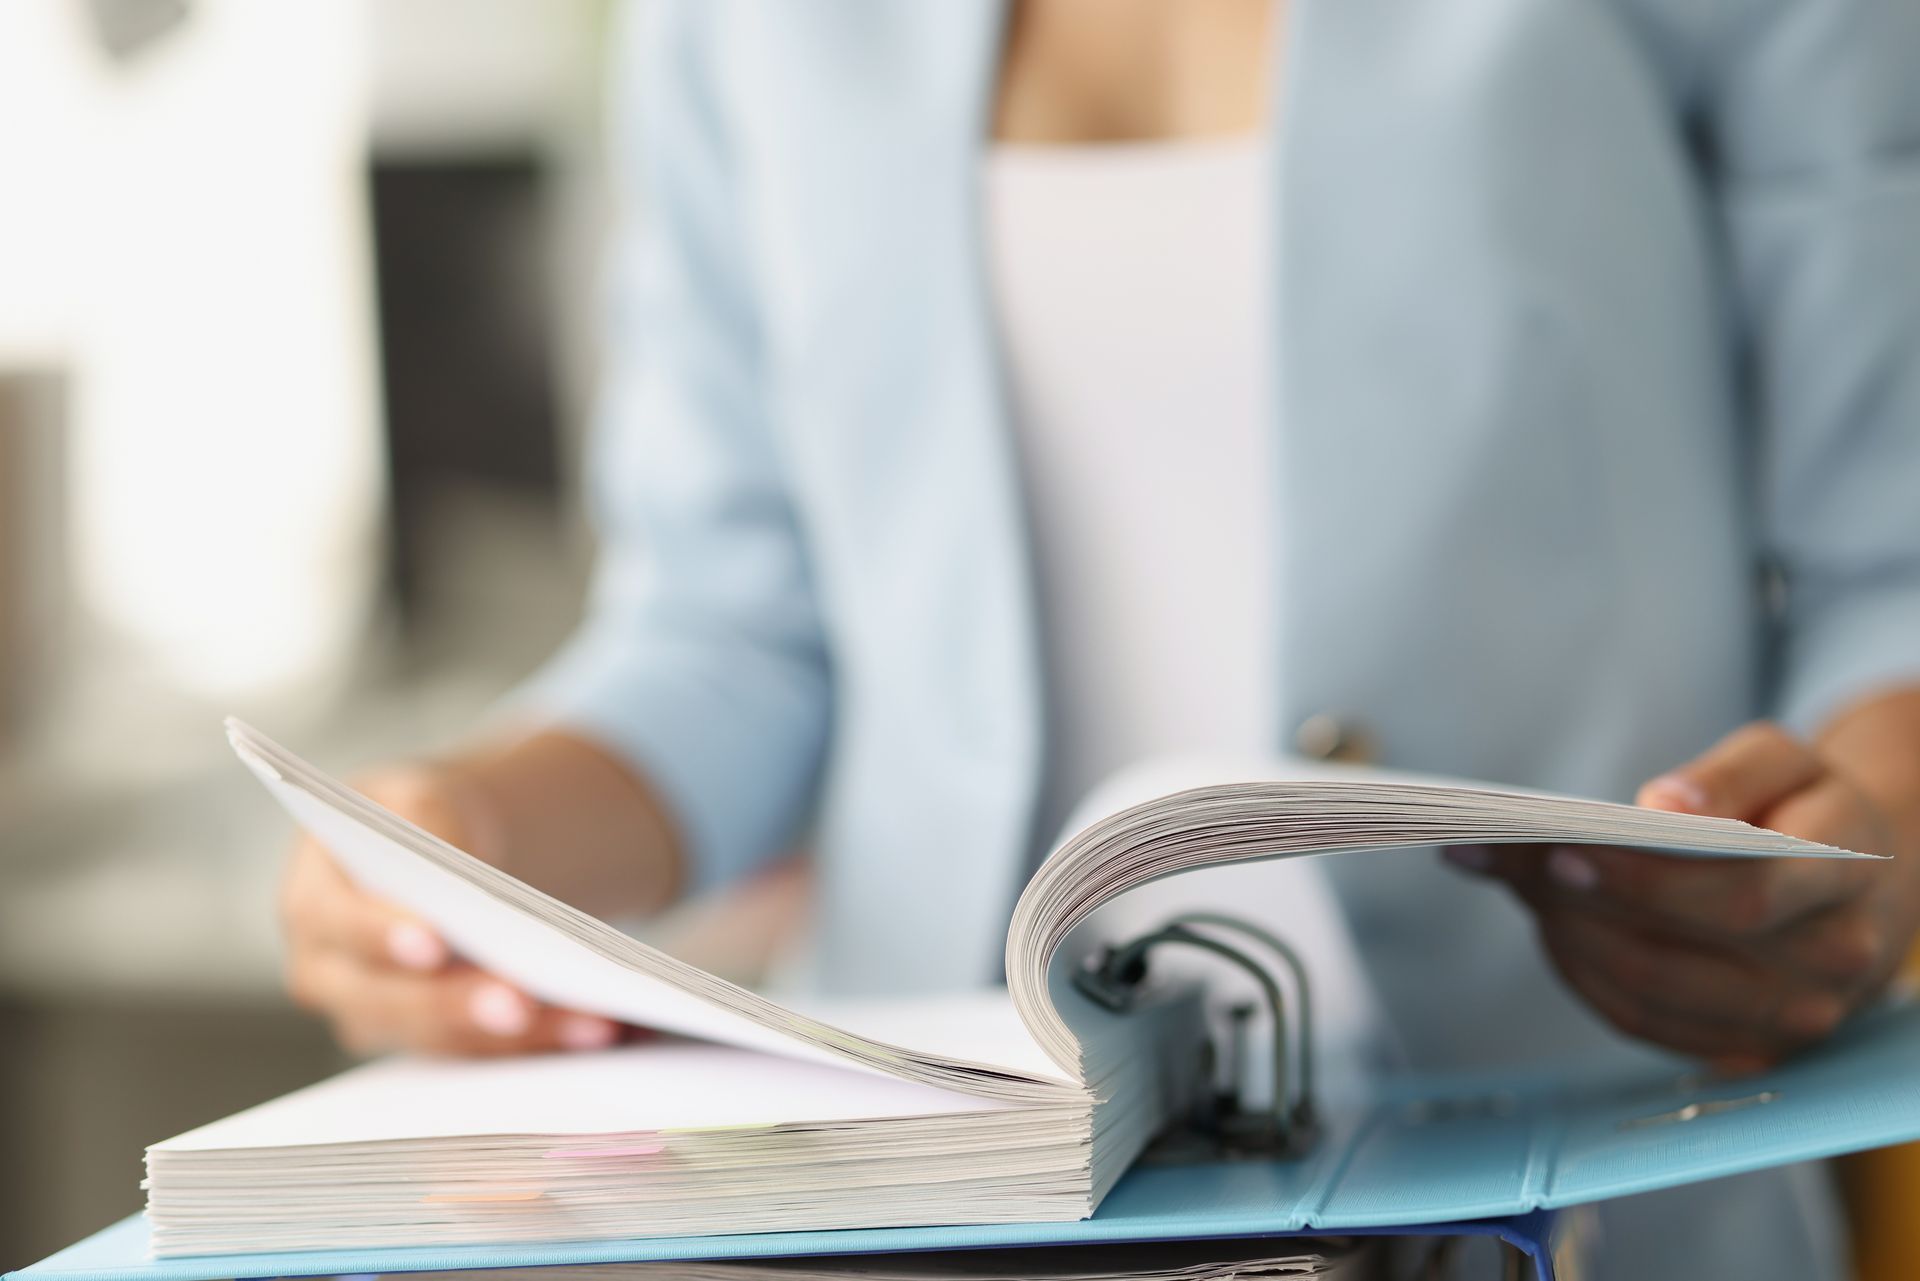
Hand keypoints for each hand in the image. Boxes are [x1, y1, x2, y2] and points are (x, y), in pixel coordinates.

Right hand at [279, 764, 621, 1056]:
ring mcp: (376, 1016)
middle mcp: (330, 974)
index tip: (435, 944)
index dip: (384, 936)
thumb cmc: (418, 819)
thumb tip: (463, 865)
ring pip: (444, 1040)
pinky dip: (540, 1044)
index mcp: (314, 904)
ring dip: (520, 1038)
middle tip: (522, 1003)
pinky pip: (480, 1053)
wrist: (433, 855)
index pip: (342, 925)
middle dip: (460, 1004)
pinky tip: (597, 1029)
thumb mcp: (417, 797)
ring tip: (590, 1023)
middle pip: (392, 1002)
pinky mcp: (427, 1041)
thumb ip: (428, 821)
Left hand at [1445, 721, 1919, 1070]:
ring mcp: (1793, 1019)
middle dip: (1579, 909)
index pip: (1738, 896)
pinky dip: (1586, 976)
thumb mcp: (1788, 761)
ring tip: (1520, 884)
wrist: (1869, 881)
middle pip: (1678, 957)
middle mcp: (1830, 963)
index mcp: (1844, 880)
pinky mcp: (1751, 1050)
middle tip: (1512, 861)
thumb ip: (1730, 774)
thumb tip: (1663, 801)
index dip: (1642, 882)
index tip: (1562, 850)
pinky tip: (1555, 926)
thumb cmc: (1807, 809)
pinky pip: (1646, 1024)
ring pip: (1650, 998)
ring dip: (1570, 943)